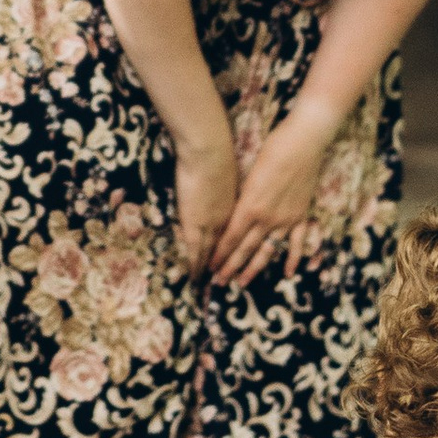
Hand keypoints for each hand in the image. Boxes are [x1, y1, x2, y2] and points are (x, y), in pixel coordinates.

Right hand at [170, 126, 240, 280]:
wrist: (209, 153)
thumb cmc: (220, 153)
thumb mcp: (233, 170)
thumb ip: (230, 182)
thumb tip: (227, 184)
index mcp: (242, 205)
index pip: (240, 232)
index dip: (240, 246)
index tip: (241, 257)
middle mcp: (230, 219)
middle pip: (232, 247)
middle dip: (232, 265)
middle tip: (232, 281)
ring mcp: (213, 223)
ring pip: (216, 252)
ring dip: (215, 269)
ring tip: (214, 284)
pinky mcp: (197, 224)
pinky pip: (197, 251)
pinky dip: (196, 264)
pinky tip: (195, 277)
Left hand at [205, 116, 330, 289]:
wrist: (304, 142)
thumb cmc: (272, 150)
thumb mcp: (248, 175)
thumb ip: (242, 199)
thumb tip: (232, 215)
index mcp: (250, 206)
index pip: (230, 238)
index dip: (220, 254)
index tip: (210, 266)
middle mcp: (267, 218)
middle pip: (245, 249)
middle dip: (230, 267)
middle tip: (219, 282)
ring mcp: (286, 220)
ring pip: (267, 251)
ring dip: (254, 269)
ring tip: (242, 283)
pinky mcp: (301, 217)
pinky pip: (296, 244)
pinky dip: (293, 259)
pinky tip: (288, 274)